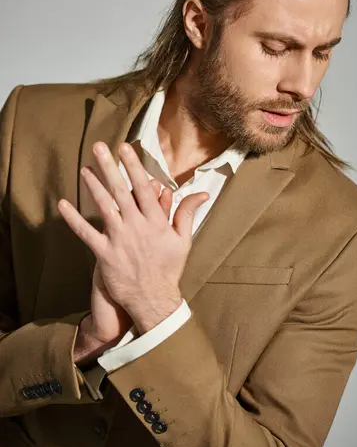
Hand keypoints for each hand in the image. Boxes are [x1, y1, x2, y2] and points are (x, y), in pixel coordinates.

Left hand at [59, 141, 208, 335]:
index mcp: (156, 221)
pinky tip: (63, 205)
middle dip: (109, 167)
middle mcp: (136, 226)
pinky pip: (86, 233)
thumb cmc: (169, 268)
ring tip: (85, 169)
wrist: (154, 298)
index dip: (133, 166)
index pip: (142, 187)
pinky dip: (74, 219)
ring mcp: (119, 239)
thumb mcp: (184, 240)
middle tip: (99, 148)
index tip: (124, 148)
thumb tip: (203, 193)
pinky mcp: (104, 253)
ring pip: (104, 207)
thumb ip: (187, 213)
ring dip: (93, 186)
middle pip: (120, 191)